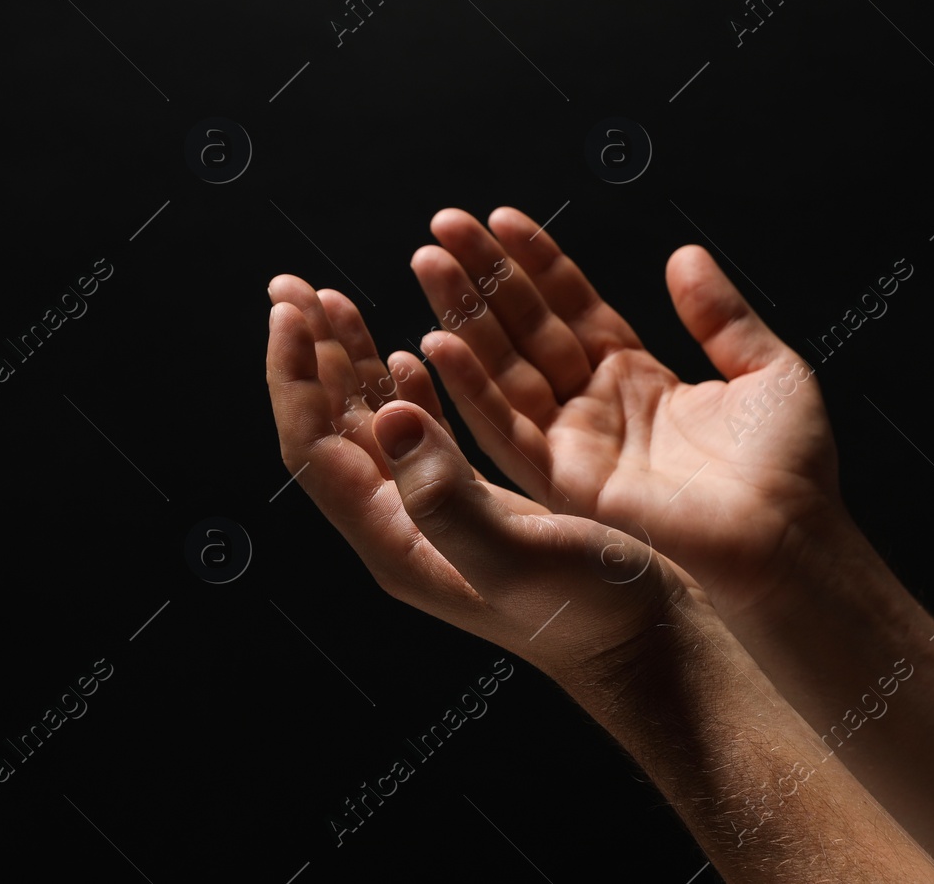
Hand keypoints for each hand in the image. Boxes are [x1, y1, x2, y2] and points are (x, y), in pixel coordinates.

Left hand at [265, 277, 689, 686]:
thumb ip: (445, 495)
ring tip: (331, 300)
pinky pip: (419, 434)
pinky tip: (407, 355)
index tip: (290, 311)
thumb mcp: (517, 555)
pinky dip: (405, 385)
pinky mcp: (474, 503)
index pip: (314, 446)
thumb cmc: (590, 615)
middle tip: (289, 285)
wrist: (644, 648)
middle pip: (330, 426)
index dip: (294, 376)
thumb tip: (389, 415)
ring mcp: (436, 514)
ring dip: (351, 358)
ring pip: (372, 422)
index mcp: (396, 537)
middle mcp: (403, 525)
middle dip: (308, 352)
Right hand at [403, 207, 846, 619]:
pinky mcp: (566, 484)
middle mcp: (596, 407)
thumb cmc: (790, 471)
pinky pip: (506, 432)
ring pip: (502, 369)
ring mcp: (576, 444)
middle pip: (525, 327)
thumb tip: (685, 255)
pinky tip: (438, 345)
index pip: (571, 304)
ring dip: (461, 316)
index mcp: (636, 376)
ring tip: (428, 262)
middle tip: (445, 225)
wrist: (792, 540)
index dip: (536, 260)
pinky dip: (470, 390)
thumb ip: (720, 315)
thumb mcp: (765, 369)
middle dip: (484, 276)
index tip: (500, 219)